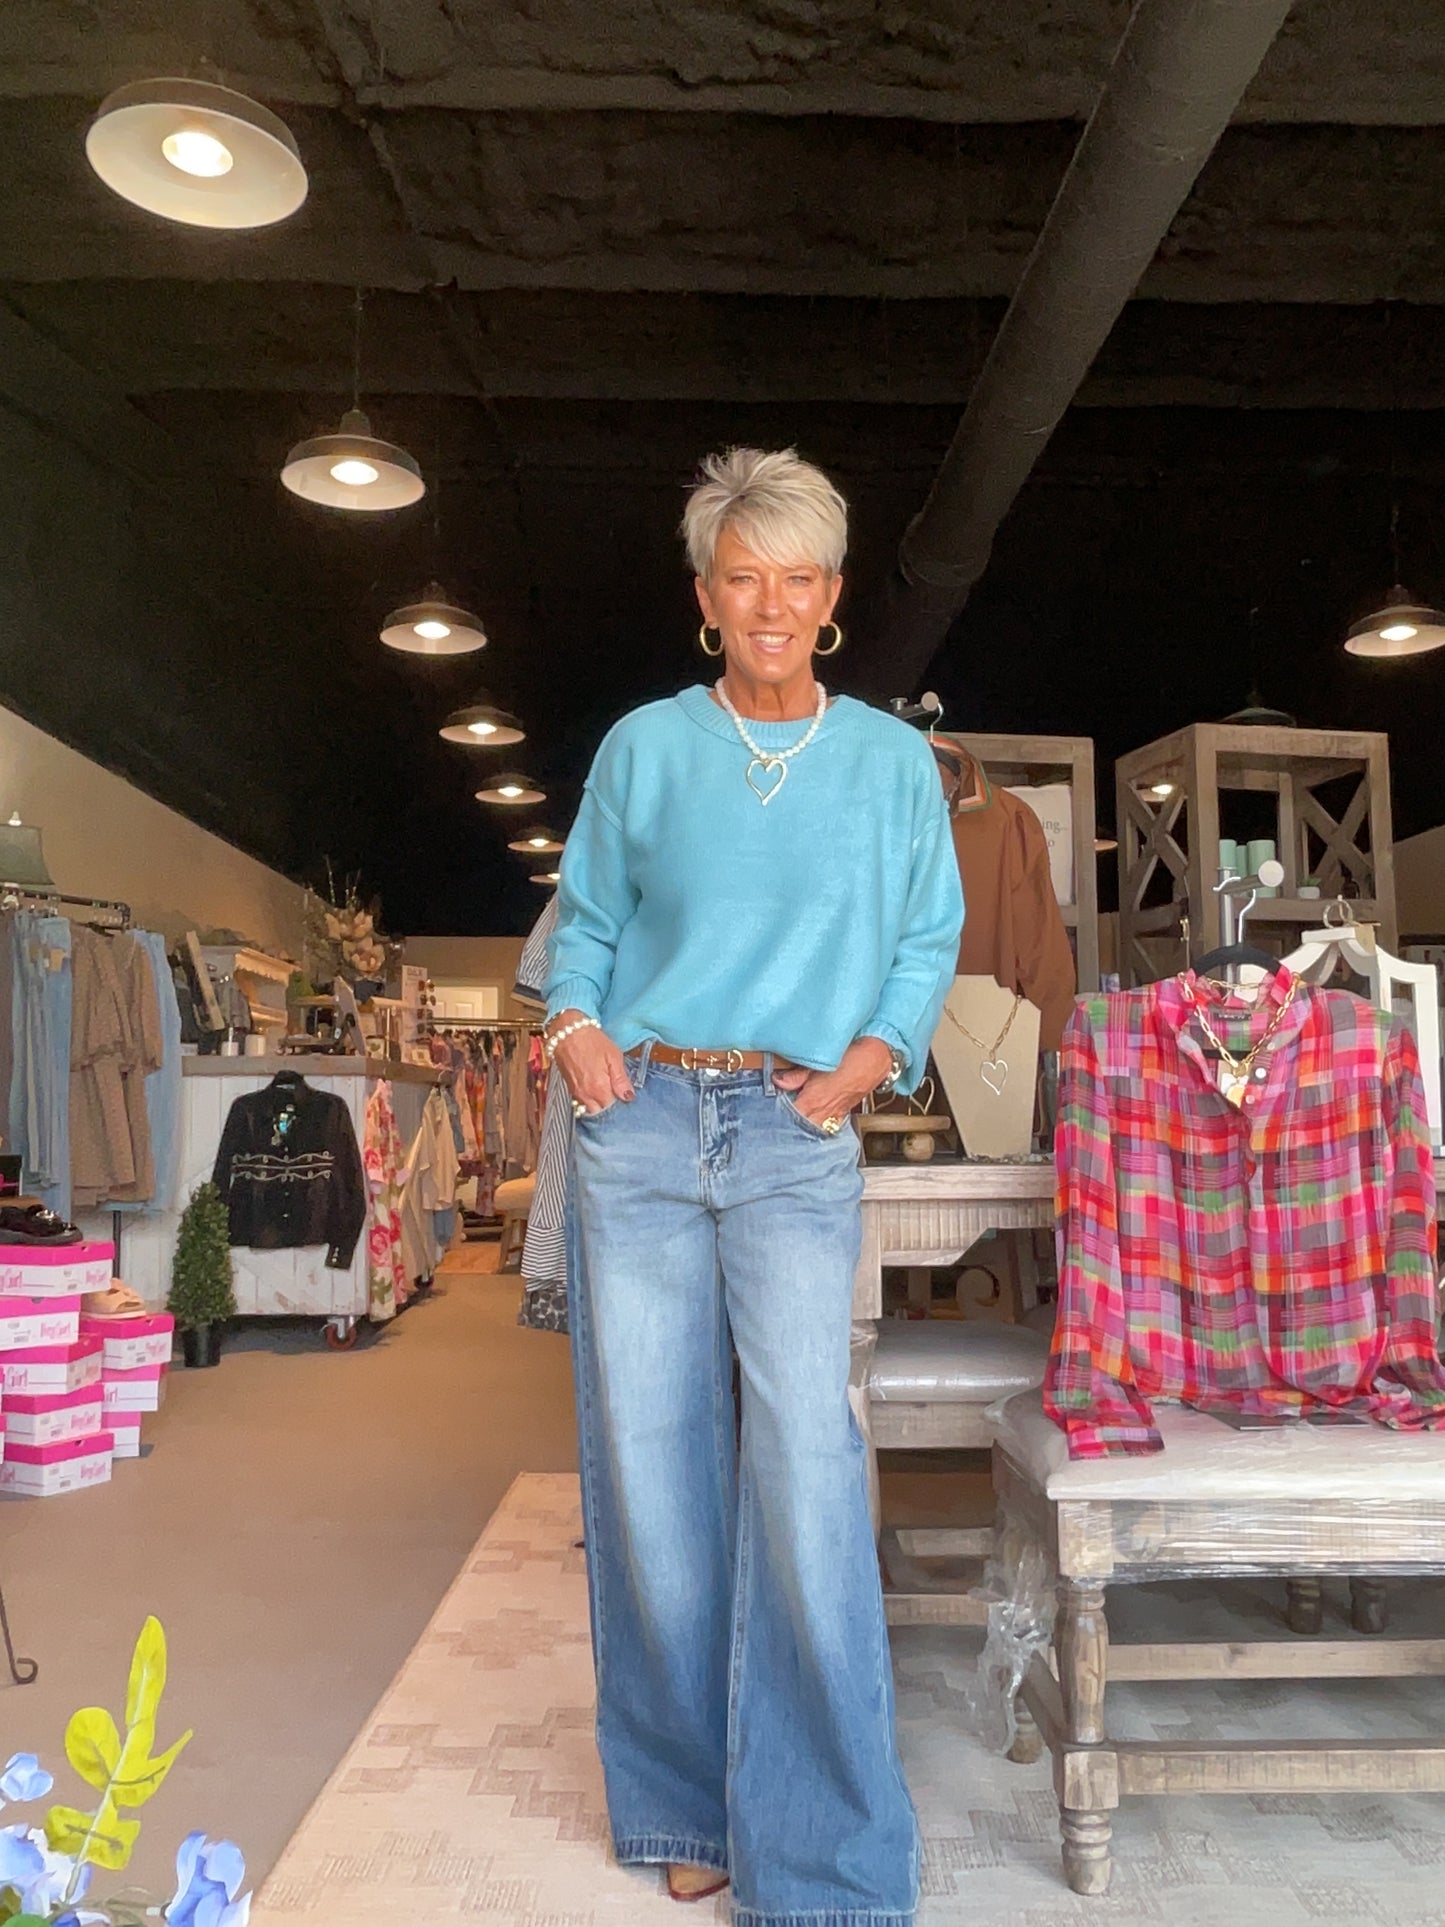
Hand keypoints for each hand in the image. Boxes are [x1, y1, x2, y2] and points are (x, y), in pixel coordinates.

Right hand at [549, 1010, 634, 1114]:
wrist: (566, 1031)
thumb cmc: (590, 1040)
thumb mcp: (613, 1056)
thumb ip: (620, 1079)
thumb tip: (628, 1096)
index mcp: (599, 1088)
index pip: (613, 1109)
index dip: (620, 1104)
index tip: (625, 1097)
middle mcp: (586, 1095)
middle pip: (601, 1113)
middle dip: (609, 1108)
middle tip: (617, 1096)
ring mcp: (576, 1093)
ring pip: (590, 1109)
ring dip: (599, 1105)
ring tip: (607, 1092)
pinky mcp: (570, 1088)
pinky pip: (581, 1102)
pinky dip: (590, 1100)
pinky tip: (596, 1089)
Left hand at [773, 1037, 894, 1127]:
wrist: (878, 1056)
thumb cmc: (851, 1056)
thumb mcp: (820, 1062)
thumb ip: (797, 1075)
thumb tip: (778, 1081)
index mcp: (814, 1100)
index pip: (790, 1117)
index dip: (777, 1117)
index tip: (767, 1117)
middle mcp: (824, 1111)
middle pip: (801, 1128)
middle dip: (788, 1126)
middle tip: (774, 1125)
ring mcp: (835, 1114)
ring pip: (814, 1129)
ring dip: (803, 1128)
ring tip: (790, 1125)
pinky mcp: (844, 1112)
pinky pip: (828, 1125)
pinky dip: (817, 1126)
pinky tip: (811, 1122)